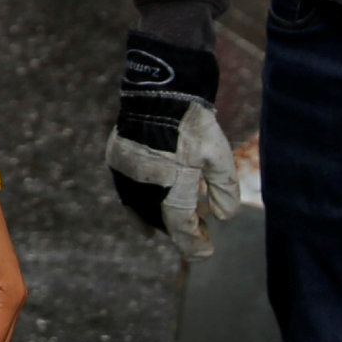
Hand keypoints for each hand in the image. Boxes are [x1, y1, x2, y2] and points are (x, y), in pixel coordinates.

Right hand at [108, 35, 239, 256]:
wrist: (159, 89)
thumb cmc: (194, 124)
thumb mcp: (219, 155)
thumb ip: (223, 189)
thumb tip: (223, 217)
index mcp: (172, 187)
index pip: (182, 228)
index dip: (194, 244)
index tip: (206, 252)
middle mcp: (146, 187)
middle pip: (161, 221)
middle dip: (179, 232)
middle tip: (197, 235)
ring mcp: (128, 174)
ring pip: (141, 210)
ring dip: (158, 220)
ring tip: (170, 226)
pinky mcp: (117, 161)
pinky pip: (125, 194)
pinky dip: (136, 208)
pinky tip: (143, 216)